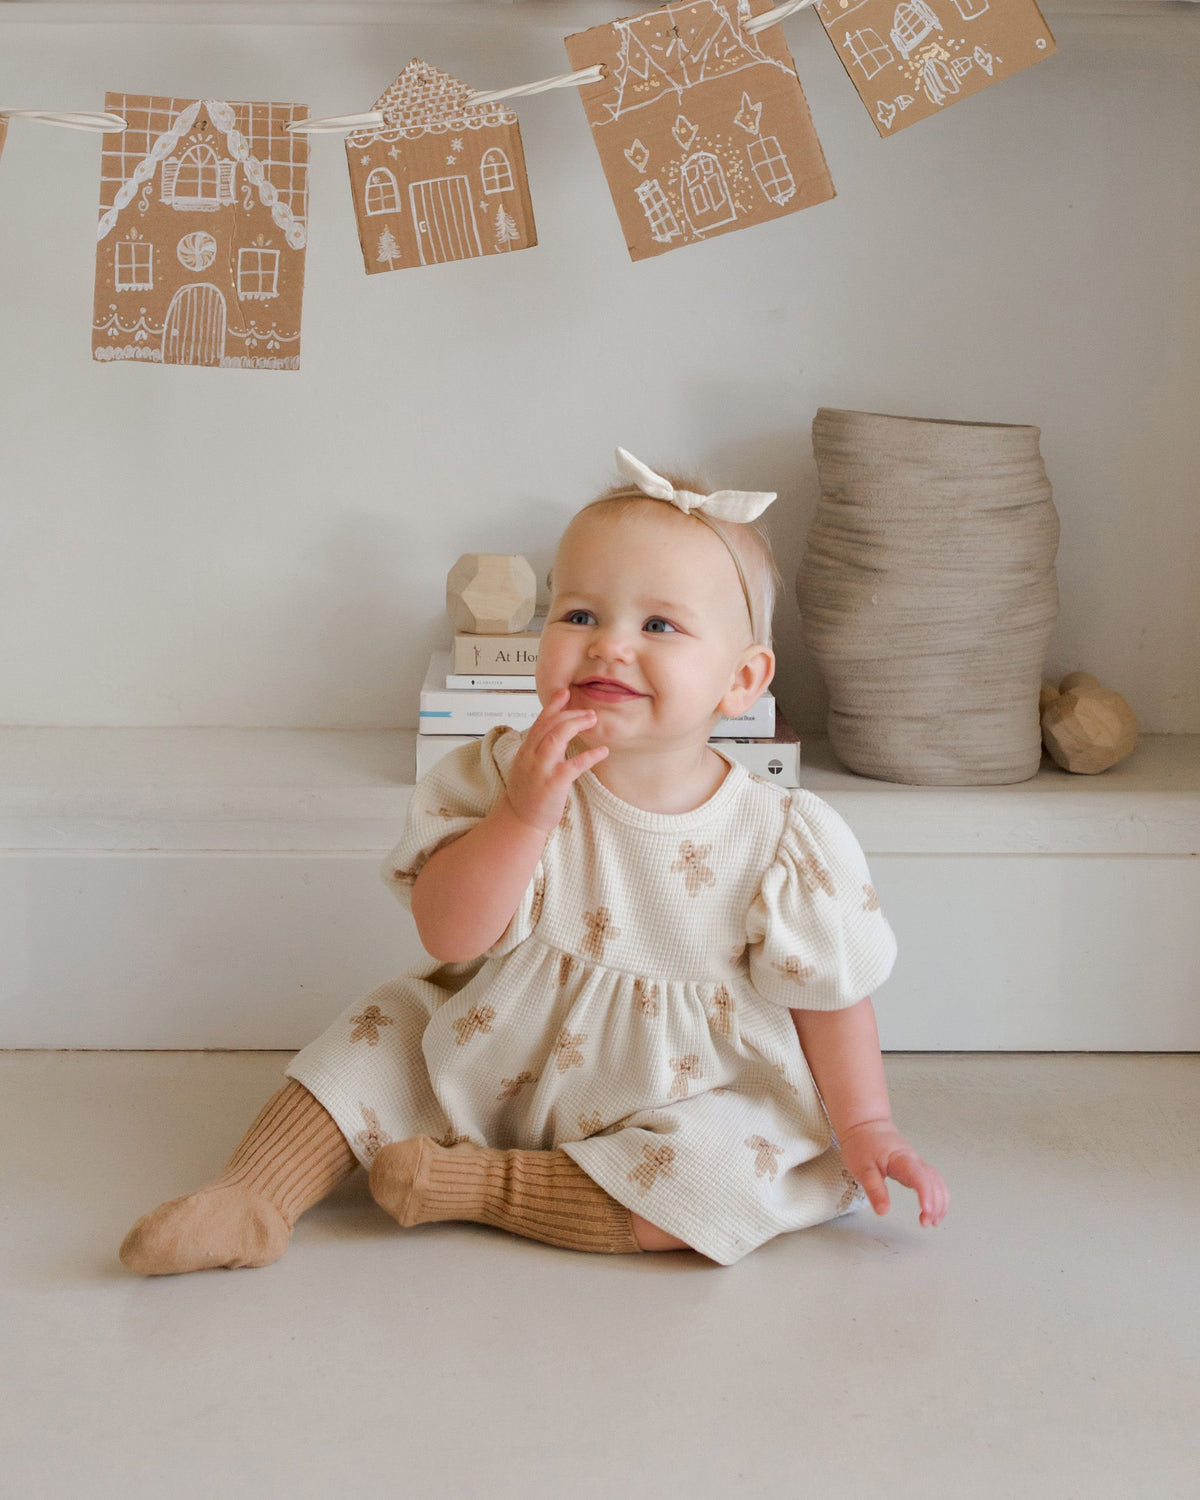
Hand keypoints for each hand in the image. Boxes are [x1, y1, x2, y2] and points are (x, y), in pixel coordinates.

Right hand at [503, 689, 609, 833]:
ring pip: (556, 738)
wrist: (520, 820)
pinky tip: (602, 751)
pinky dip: (589, 756)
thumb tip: (556, 733)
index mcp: (526, 750)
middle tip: (589, 712)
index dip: (553, 706)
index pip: (540, 721)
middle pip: (550, 725)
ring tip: (593, 720)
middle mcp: (531, 756)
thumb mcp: (528, 766)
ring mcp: (541, 769)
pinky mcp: (553, 784)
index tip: (565, 693)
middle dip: (570, 713)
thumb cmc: (527, 794)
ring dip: (576, 725)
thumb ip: (539, 749)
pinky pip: (573, 765)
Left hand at [838, 1118, 948, 1227]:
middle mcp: (914, 1160)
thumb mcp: (862, 1168)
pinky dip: (938, 1196)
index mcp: (902, 1159)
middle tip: (926, 1222)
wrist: (865, 1126)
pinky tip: (935, 1209)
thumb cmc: (863, 1144)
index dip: (925, 1194)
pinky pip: (934, 1181)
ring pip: (937, 1182)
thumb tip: (883, 1211)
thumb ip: (874, 1189)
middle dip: (935, 1204)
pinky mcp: (916, 1167)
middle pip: (933, 1182)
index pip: (920, 1177)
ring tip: (934, 1221)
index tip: (926, 1210)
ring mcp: (917, 1163)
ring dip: (940, 1202)